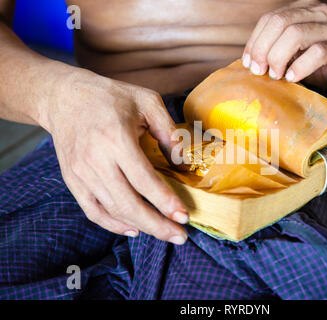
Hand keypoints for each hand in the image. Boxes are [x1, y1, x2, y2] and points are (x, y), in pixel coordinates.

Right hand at [40, 67, 188, 244]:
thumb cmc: (110, 97)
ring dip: (140, 226)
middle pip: (128, 204)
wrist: (63, 98)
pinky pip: (93, 211)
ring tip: (164, 233)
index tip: (184, 217)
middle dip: (156, 225)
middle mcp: (96, 161)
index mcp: (116, 139)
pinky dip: (113, 225)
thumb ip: (168, 130)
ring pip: (112, 211)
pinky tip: (134, 229)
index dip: (166, 202)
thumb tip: (184, 161)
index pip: (144, 180)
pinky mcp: (72, 181)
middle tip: (179, 236)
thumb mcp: (147, 101)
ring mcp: (81, 174)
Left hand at [242, 0, 326, 98]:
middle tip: (259, 71)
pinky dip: (300, 66)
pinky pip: (318, 52)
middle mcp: (319, 14)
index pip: (270, 19)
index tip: (247, 63)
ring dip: (279, 57)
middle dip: (262, 49)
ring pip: (296, 34)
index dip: (254, 41)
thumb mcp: (297, 56)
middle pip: (280, 23)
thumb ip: (278, 53)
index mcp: (304, 12)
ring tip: (276, 76)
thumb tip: (251, 64)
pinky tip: (293, 77)